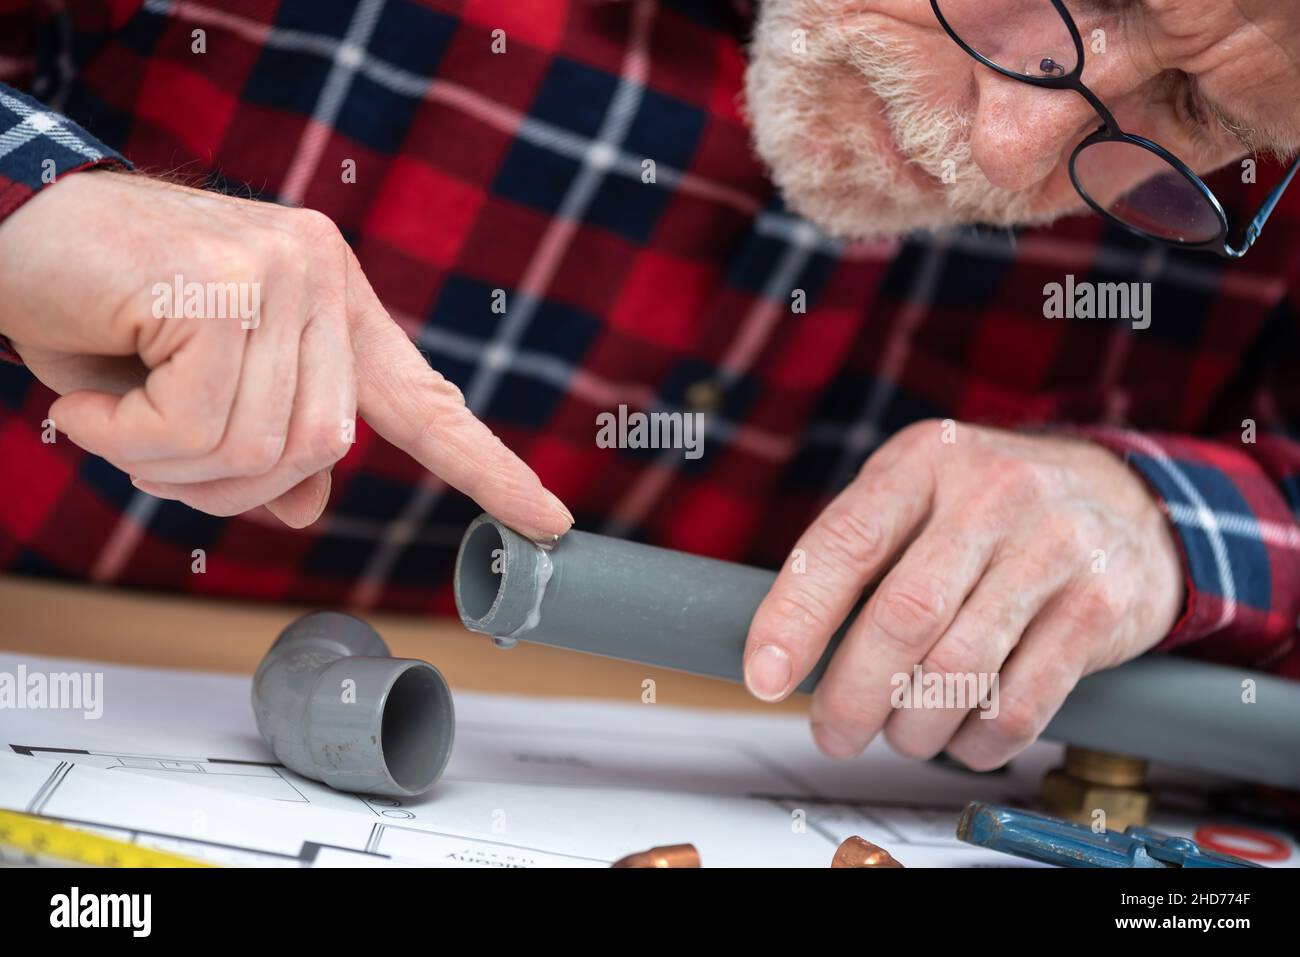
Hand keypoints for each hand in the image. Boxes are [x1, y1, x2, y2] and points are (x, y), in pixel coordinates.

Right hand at [0, 171, 570, 536]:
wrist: (9, 236)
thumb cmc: (102, 314)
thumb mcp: (193, 397)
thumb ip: (266, 448)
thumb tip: (309, 504)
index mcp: (333, 304)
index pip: (426, 401)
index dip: (487, 467)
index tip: (550, 519)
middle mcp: (322, 277)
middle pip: (321, 450)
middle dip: (228, 483)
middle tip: (150, 446)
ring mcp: (280, 271)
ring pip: (262, 447)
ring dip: (170, 465)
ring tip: (117, 415)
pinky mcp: (224, 283)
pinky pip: (197, 424)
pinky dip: (132, 440)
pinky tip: (92, 400)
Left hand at [743, 421, 1183, 768]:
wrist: (1126, 499)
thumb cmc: (991, 509)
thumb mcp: (919, 494)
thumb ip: (858, 554)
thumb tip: (784, 656)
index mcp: (925, 460)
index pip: (844, 543)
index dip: (796, 618)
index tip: (765, 678)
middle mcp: (992, 493)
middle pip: (903, 616)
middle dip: (853, 693)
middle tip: (833, 732)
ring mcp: (1055, 546)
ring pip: (960, 669)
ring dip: (913, 726)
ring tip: (900, 735)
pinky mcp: (1100, 605)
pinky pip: (1020, 704)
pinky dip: (976, 741)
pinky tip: (960, 738)